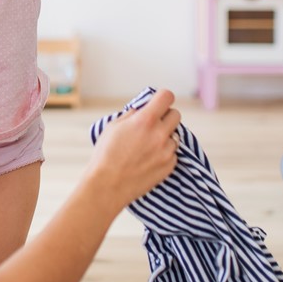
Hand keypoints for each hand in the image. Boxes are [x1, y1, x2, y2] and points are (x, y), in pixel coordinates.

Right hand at [88, 89, 181, 205]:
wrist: (108, 185)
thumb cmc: (106, 154)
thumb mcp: (114, 126)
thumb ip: (133, 114)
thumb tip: (143, 109)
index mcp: (145, 120)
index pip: (167, 96)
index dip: (162, 97)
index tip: (158, 102)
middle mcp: (160, 134)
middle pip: (176, 114)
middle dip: (165, 116)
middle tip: (153, 124)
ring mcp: (167, 151)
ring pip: (175, 135)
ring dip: (165, 136)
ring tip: (148, 145)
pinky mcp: (169, 166)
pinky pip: (173, 153)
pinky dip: (164, 153)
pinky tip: (149, 158)